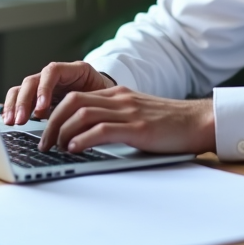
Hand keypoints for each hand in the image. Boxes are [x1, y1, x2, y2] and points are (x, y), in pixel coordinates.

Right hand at [2, 61, 113, 124]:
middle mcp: (55, 76)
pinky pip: (20, 98)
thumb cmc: (105, 96)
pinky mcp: (37, 97)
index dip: (44, 88)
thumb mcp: (101, 97)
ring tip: (12, 122)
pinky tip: (10, 121)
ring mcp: (44, 85)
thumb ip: (89, 104)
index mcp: (74, 71)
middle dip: (24, 100)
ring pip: (22, 88)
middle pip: (33, 80)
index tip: (41, 109)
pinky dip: (13, 109)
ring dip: (14, 105)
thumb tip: (80, 122)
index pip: (52, 71)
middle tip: (21, 119)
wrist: (106, 96)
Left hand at [38, 85, 214, 155]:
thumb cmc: (171, 124)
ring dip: (62, 132)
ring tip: (54, 149)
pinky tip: (74, 149)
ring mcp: (129, 112)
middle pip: (72, 102)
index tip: (45, 131)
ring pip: (82, 114)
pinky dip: (82, 139)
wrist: (200, 122)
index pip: (76, 97)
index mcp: (118, 95)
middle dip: (52, 123)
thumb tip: (85, 138)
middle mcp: (120, 99)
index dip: (55, 112)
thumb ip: (115, 119)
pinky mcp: (138, 128)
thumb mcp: (138, 115)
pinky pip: (102, 130)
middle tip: (43, 143)